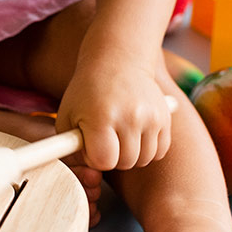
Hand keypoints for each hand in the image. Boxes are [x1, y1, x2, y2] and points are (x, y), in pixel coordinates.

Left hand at [57, 57, 172, 170]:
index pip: (104, 161)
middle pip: (125, 162)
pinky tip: (135, 135)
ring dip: (130, 154)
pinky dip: (148, 149)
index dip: (94, 157)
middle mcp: (130, 116)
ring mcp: (151, 117)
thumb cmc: (87, 92)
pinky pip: (159, 151)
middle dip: (112, 157)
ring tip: (119, 136)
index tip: (91, 143)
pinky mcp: (165, 117)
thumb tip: (85, 171)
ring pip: (143, 159)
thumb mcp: (66, 115)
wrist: (118, 60)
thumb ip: (69, 148)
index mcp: (102, 117)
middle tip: (105, 138)